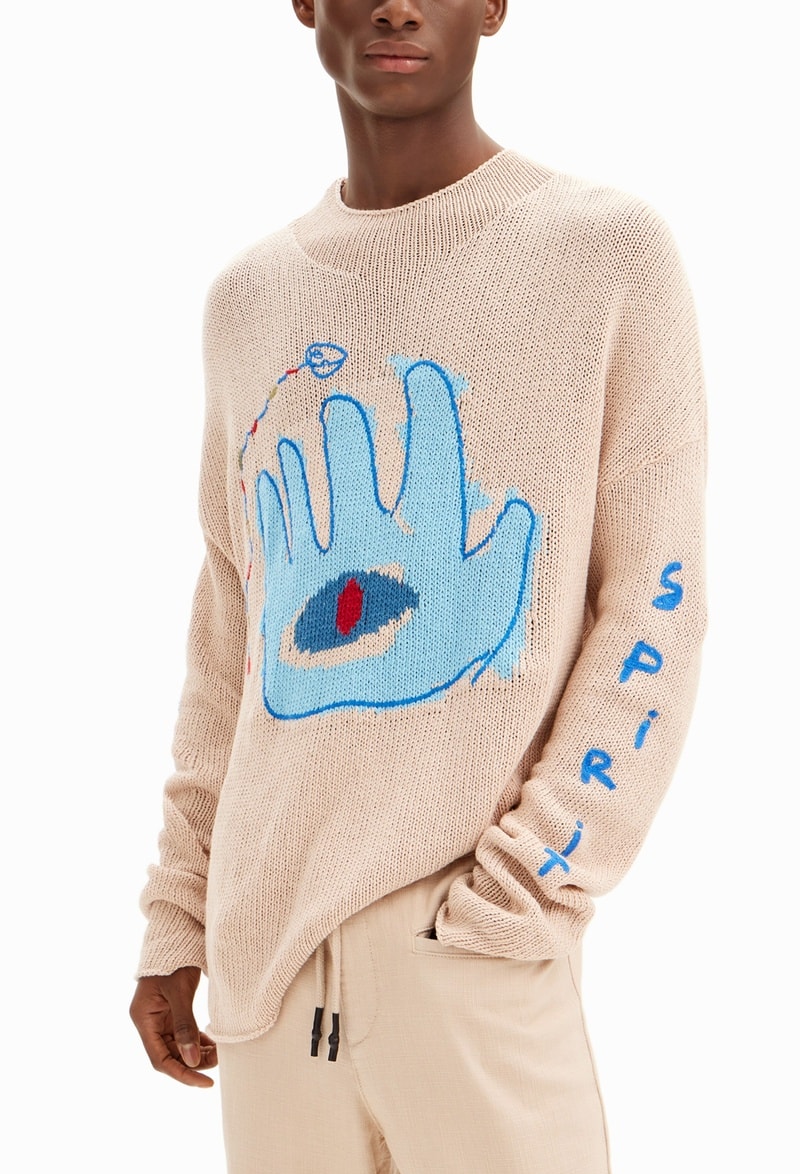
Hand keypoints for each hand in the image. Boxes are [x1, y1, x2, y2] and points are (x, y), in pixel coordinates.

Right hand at [129, 966, 216, 1087]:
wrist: (176, 936)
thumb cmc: (174, 961)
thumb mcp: (180, 993)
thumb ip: (185, 1026)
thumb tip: (192, 1061)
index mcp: (143, 1018)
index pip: (160, 1059)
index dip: (181, 1073)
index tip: (204, 1082)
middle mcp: (149, 1021)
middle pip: (169, 1055)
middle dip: (193, 1063)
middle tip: (219, 1062)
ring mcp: (159, 1017)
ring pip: (178, 1046)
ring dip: (197, 1052)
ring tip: (219, 1053)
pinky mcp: (171, 1012)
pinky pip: (183, 1034)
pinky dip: (197, 1041)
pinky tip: (212, 1043)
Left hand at [256, 357, 538, 717]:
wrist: (358, 737)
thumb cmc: (438, 676)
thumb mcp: (492, 625)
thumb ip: (510, 563)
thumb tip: (519, 506)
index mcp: (430, 549)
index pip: (433, 463)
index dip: (431, 412)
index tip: (428, 376)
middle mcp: (374, 545)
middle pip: (358, 464)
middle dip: (355, 422)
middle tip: (352, 391)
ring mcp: (322, 565)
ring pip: (312, 488)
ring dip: (310, 450)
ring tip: (310, 421)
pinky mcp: (281, 591)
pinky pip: (273, 528)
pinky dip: (273, 495)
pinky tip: (270, 472)